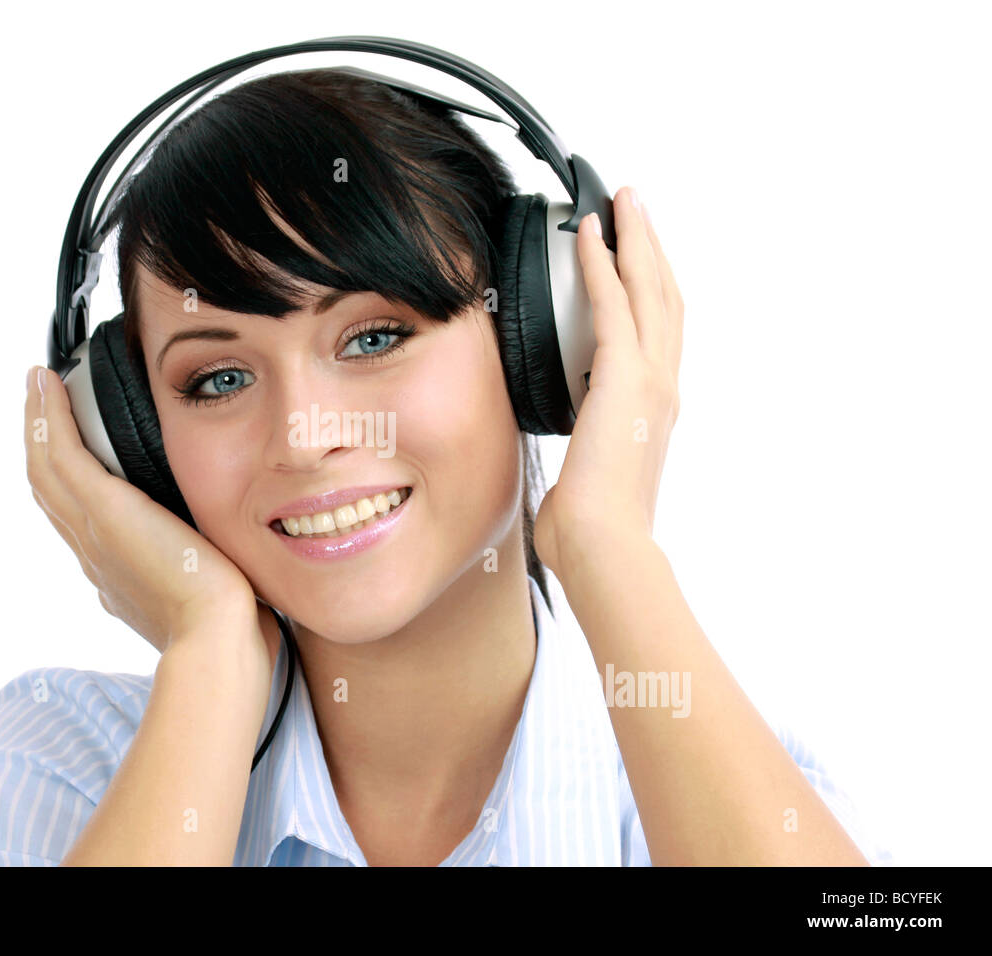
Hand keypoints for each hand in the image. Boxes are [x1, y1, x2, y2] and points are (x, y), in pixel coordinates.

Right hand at [24, 366, 280, 664]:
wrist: (219, 639)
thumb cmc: (232, 626)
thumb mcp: (217, 587)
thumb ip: (213, 565)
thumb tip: (230, 554)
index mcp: (121, 576)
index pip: (83, 522)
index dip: (71, 484)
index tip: (74, 452)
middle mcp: (97, 557)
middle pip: (52, 494)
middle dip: (43, 448)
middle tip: (39, 407)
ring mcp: (94, 535)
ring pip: (47, 470)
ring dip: (38, 423)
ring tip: (38, 385)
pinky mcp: (104, 513)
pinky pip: (60, 455)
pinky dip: (48, 418)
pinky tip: (47, 384)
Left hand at [534, 186, 684, 570]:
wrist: (605, 546)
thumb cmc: (594, 529)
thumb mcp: (592, 479)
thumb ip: (587, 457)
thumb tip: (569, 471)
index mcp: (656, 410)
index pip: (660, 332)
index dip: (653, 286)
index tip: (640, 255)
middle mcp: (663, 387)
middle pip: (666, 296)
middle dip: (651, 245)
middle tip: (636, 205)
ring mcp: (650, 380)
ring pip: (649, 288)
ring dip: (635, 239)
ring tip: (623, 201)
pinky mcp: (623, 378)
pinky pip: (613, 305)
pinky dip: (602, 264)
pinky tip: (590, 236)